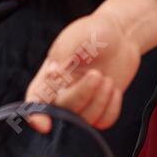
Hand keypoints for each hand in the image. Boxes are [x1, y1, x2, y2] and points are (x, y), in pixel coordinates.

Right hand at [23, 11, 144, 129]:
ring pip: (85, 120)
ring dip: (99, 101)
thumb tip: (53, 74)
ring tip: (107, 79)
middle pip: (64, 110)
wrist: (120, 35)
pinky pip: (103, 121)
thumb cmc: (94, 32)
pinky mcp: (100, 108)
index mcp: (49, 75)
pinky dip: (111, 107)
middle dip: (82, 95)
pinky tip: (113, 88)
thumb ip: (66, 55)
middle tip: (98, 74)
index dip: (35, 115)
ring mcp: (82, 102)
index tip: (44, 124)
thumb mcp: (79, 37)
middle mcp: (62, 92)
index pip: (36, 99)